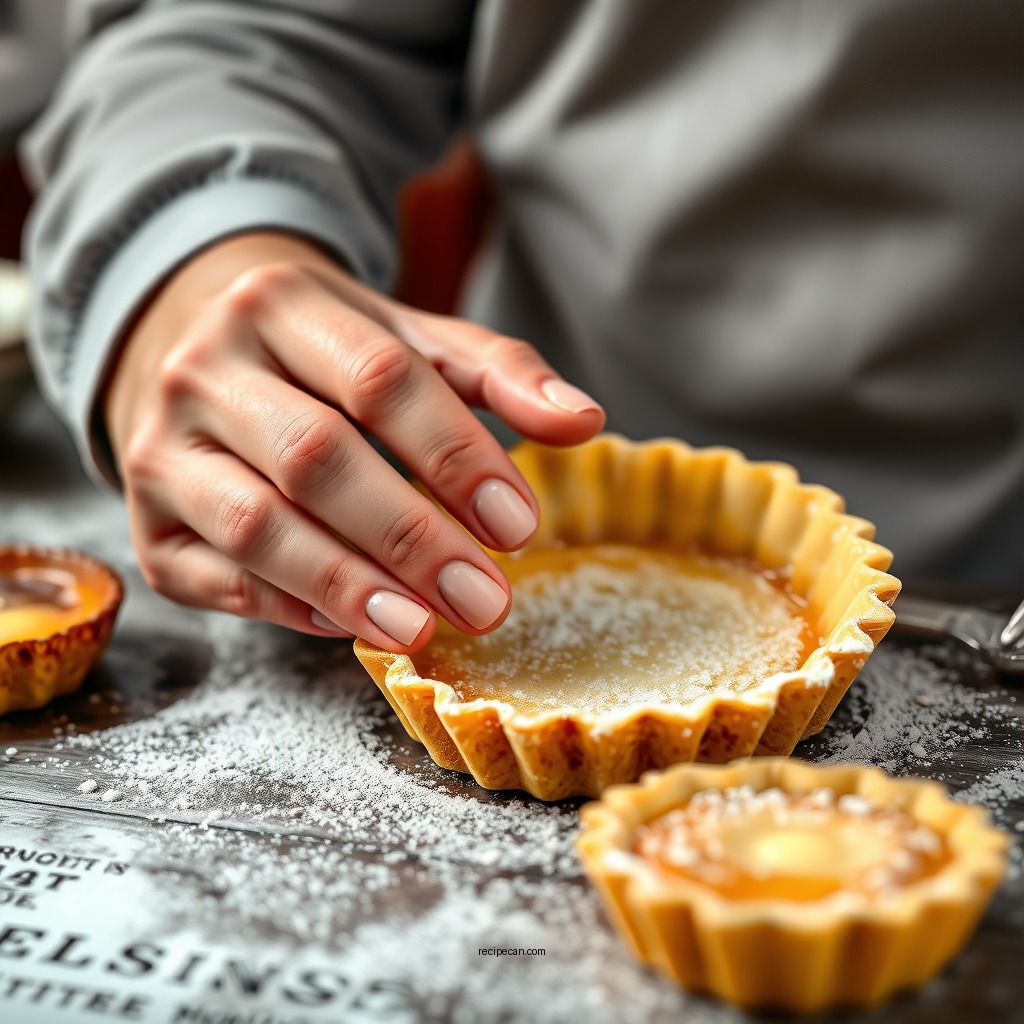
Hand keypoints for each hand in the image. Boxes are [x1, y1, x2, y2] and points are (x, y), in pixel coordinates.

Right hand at [104, 232, 604, 650]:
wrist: (184, 339)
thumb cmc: (318, 349)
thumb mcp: (404, 337)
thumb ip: (495, 371)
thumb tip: (584, 420)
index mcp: (280, 305)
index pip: (380, 380)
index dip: (455, 456)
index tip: (519, 526)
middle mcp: (204, 370)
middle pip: (315, 457)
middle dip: (410, 536)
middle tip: (485, 600)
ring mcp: (161, 448)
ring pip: (255, 524)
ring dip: (346, 585)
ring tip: (422, 629)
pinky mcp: (145, 521)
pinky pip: (214, 576)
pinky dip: (288, 605)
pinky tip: (352, 624)